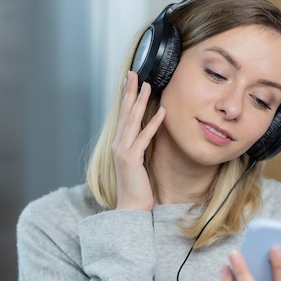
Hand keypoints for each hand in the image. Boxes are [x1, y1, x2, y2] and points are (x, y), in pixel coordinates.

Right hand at [112, 71, 165, 210]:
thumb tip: (147, 131)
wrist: (130, 208)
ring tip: (147, 85)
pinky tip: (162, 111)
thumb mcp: (137, 162)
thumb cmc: (136, 187)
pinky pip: (144, 137)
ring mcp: (123, 151)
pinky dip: (154, 123)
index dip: (126, 96)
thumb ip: (139, 146)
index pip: (123, 115)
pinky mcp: (131, 159)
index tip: (130, 80)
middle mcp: (118, 144)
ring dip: (140, 101)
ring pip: (132, 121)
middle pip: (124, 112)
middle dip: (129, 91)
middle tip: (134, 73)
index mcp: (119, 144)